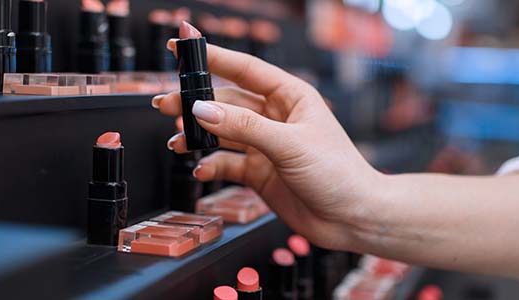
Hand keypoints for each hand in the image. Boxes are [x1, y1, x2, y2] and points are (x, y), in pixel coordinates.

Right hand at [153, 33, 381, 250]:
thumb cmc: (339, 174)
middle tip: (165, 104)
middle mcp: (275, 118)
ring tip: (178, 142)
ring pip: (222, 133)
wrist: (353, 219)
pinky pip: (227, 164)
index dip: (212, 58)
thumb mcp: (289, 145)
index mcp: (290, 97)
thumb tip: (203, 111)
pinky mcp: (260, 174)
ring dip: (198, 137)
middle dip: (195, 103)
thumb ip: (244, 127)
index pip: (245, 69)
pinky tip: (202, 171)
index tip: (182, 49)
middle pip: (226, 102)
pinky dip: (211, 166)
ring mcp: (266, 146)